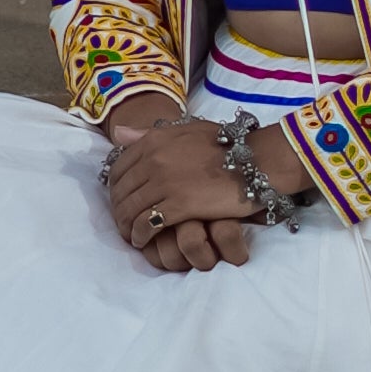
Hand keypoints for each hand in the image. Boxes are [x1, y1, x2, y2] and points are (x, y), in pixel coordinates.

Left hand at [101, 103, 310, 271]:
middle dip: (118, 210)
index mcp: (154, 140)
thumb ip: (150, 134)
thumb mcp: (184, 130)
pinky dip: (139, 234)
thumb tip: (118, 134)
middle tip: (122, 223)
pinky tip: (142, 240)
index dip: (115, 189)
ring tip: (130, 235)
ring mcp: (165, 182)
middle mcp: (154, 159)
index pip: (118, 168)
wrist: (255, 160)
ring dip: (126, 225)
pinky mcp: (179, 205)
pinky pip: (147, 223)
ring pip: (130, 209)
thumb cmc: (224, 145)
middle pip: (121, 191)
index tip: (120, 201)